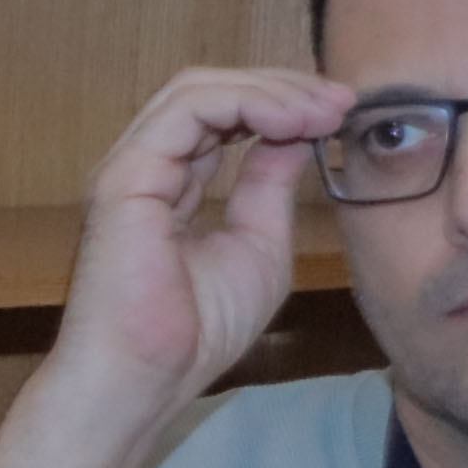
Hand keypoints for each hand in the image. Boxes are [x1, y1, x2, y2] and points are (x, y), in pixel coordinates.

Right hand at [53, 68, 346, 424]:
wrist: (146, 379)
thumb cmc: (193, 332)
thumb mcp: (258, 244)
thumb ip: (269, 187)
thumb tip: (296, 134)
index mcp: (168, 186)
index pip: (220, 119)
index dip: (281, 106)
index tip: (339, 115)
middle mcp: (144, 168)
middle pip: (210, 93)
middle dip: (282, 87)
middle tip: (341, 101)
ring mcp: (130, 168)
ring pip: (197, 89)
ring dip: (269, 90)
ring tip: (321, 109)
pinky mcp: (126, 176)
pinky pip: (187, 109)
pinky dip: (245, 103)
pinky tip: (291, 122)